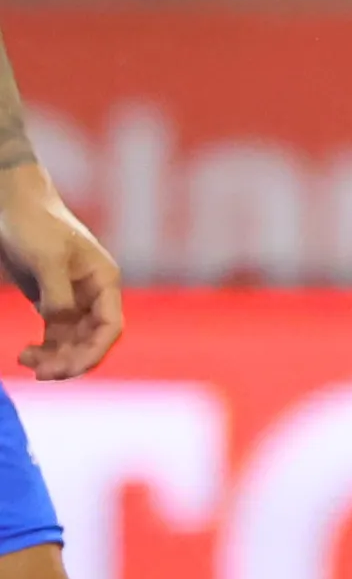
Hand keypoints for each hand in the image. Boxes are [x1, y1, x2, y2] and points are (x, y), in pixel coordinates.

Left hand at [0, 168, 121, 378]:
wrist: (13, 204)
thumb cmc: (35, 224)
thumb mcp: (47, 258)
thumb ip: (58, 294)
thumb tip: (59, 322)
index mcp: (105, 282)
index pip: (110, 327)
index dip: (94, 351)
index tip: (69, 367)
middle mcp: (94, 295)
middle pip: (93, 340)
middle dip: (71, 360)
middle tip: (42, 374)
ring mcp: (74, 300)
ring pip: (73, 342)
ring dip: (55, 358)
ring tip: (26, 362)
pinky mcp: (52, 301)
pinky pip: (55, 336)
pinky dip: (44, 349)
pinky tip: (25, 354)